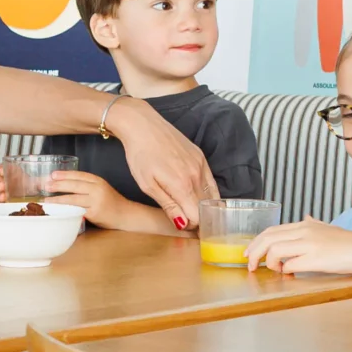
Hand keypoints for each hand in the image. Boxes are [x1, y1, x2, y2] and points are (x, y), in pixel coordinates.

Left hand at [40, 169, 128, 228]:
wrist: (126, 215)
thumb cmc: (111, 202)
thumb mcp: (101, 189)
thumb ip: (87, 186)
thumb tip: (64, 185)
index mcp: (98, 181)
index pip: (79, 175)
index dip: (65, 174)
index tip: (53, 174)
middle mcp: (97, 189)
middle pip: (75, 185)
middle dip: (59, 185)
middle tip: (46, 185)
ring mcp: (96, 201)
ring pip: (73, 198)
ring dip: (58, 199)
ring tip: (47, 200)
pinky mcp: (94, 213)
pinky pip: (77, 211)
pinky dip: (66, 210)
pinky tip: (58, 211)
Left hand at [107, 101, 216, 227]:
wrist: (142, 125)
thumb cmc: (140, 155)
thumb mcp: (147, 185)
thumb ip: (168, 206)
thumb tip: (183, 224)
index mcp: (182, 185)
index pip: (197, 217)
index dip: (190, 226)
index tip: (181, 225)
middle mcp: (196, 175)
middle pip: (206, 208)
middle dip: (197, 217)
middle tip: (184, 219)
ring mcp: (201, 164)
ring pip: (211, 195)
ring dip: (203, 206)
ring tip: (189, 208)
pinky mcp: (201, 157)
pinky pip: (210, 181)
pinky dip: (207, 192)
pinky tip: (196, 195)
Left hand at [247, 217, 351, 276]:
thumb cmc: (349, 241)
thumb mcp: (328, 228)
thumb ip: (314, 224)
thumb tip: (306, 218)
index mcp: (304, 225)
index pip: (271, 231)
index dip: (256, 242)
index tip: (249, 253)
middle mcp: (304, 232)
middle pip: (268, 239)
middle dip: (254, 253)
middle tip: (251, 266)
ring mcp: (309, 245)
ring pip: (275, 251)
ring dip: (270, 263)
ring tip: (275, 271)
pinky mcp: (316, 259)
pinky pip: (290, 265)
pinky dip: (285, 271)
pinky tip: (290, 274)